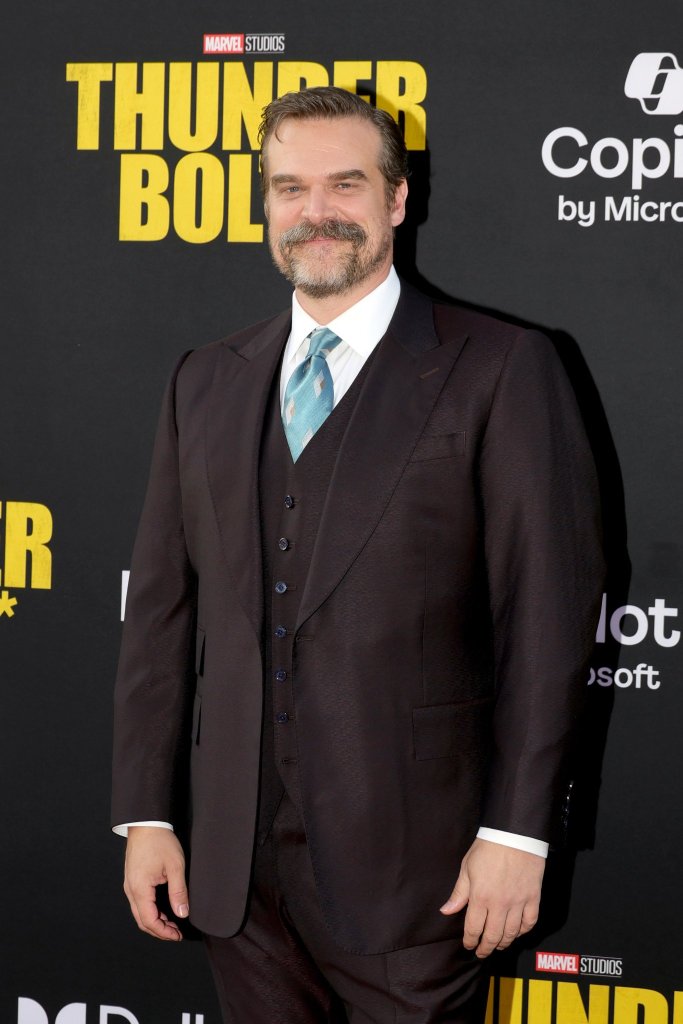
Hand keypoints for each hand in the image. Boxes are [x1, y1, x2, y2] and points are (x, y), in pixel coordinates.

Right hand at [123, 826, 188, 940]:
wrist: (146, 823)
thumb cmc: (160, 841)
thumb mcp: (175, 866)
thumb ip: (178, 892)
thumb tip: (183, 913)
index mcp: (139, 889)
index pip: (149, 921)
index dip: (164, 932)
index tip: (178, 935)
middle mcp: (130, 890)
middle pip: (142, 920)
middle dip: (160, 930)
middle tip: (177, 933)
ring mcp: (129, 885)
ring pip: (140, 912)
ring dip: (155, 921)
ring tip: (173, 924)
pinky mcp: (132, 880)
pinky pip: (139, 902)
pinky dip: (151, 911)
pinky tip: (164, 910)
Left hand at [440, 838, 544, 957]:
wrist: (514, 834)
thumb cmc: (488, 847)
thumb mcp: (467, 867)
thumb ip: (459, 893)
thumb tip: (446, 911)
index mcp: (480, 897)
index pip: (473, 928)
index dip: (470, 941)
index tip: (468, 945)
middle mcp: (500, 904)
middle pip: (493, 936)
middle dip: (486, 948)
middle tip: (482, 952)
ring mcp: (518, 902)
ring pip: (511, 933)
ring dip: (503, 943)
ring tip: (498, 945)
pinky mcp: (533, 898)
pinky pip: (529, 922)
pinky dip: (523, 931)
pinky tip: (517, 932)